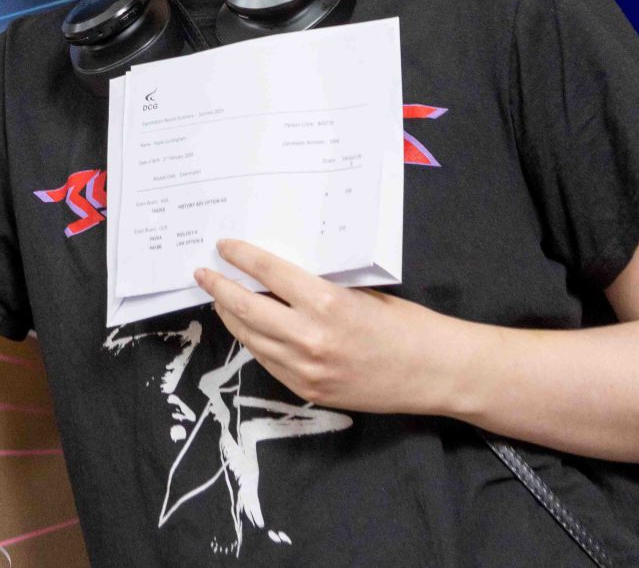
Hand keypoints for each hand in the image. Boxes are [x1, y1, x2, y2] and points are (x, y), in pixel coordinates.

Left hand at [195, 239, 472, 418]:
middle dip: (219, 288)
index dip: (240, 257)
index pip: (267, 273)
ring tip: (220, 299)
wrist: (434, 373)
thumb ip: (318, 286)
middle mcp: (309, 338)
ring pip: (251, 338)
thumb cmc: (404, 324)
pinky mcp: (309, 391)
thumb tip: (277, 272)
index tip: (223, 246)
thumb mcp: (359, 292)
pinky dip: (254, 341)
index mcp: (325, 303)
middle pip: (246, 308)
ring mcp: (306, 370)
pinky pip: (269, 362)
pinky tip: (249, 328)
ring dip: (231, 316)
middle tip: (204, 274)